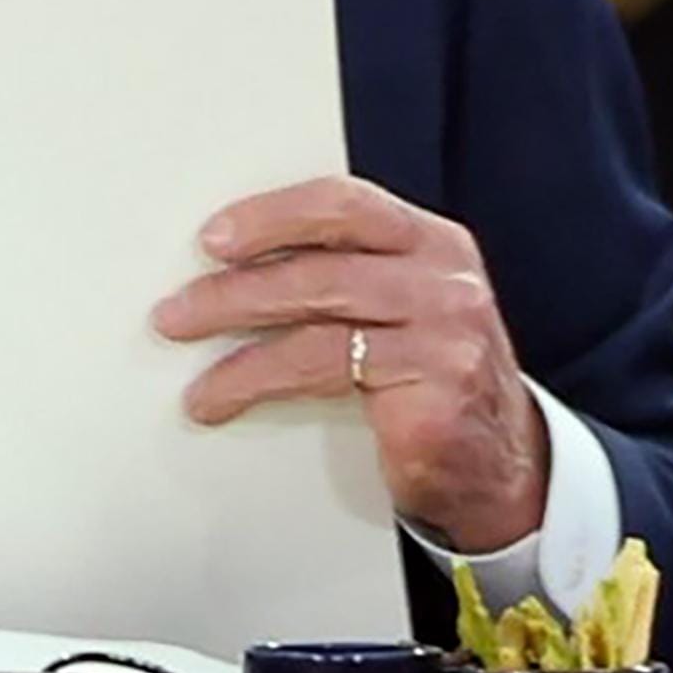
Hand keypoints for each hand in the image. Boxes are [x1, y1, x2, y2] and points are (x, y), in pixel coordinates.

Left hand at [156, 176, 549, 555]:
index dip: (273, 215)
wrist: (498, 467)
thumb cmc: (428, 378)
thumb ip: (341, 271)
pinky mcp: (435, 391)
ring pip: (317, 318)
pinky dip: (254, 383)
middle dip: (234, 286)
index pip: (347, 205)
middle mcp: (447, 283)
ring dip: (232, 335)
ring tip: (182, 346)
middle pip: (322, 266)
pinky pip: (323, 374)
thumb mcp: (398, 307)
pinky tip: (219, 398)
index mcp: (434, 245)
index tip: (212, 237)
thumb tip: (227, 261)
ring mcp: (447, 337)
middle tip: (175, 307)